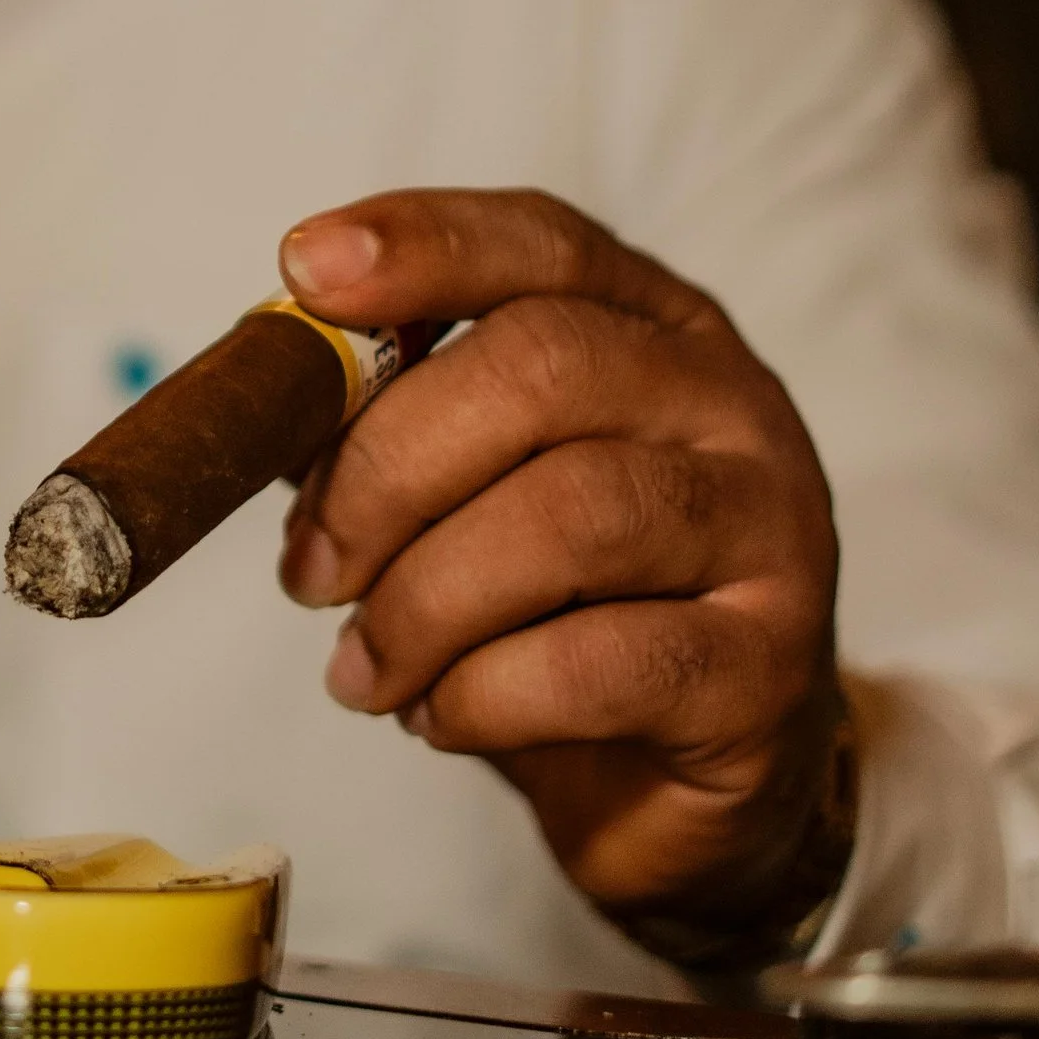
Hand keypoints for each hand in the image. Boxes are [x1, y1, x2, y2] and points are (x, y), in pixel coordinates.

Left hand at [277, 188, 841, 939]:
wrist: (685, 795)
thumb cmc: (563, 617)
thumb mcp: (476, 498)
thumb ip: (393, 430)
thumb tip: (269, 400)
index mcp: (656, 329)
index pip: (542, 242)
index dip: (422, 245)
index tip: (303, 273)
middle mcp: (729, 404)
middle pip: (542, 369)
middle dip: (386, 468)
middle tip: (309, 572)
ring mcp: (769, 529)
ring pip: (568, 517)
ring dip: (422, 602)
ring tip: (366, 670)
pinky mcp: (766, 666)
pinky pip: (596, 664)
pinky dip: (481, 694)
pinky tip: (443, 716)